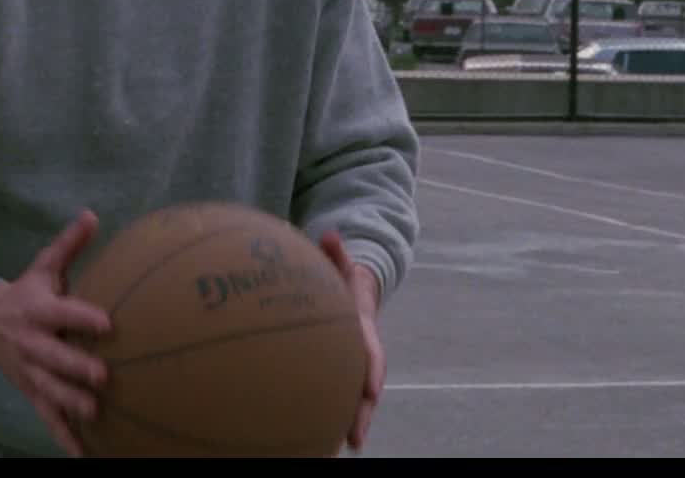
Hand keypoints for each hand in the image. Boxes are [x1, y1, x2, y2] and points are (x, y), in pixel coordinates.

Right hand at [0, 210, 112, 456]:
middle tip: (103, 375)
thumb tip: (93, 214)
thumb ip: (69, 245)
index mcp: (38, 310)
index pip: (61, 312)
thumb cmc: (25, 293)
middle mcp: (33, 343)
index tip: (108, 323)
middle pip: (53, 356)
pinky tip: (82, 453)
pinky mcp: (30, 391)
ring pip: (49, 389)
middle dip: (76, 367)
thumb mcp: (43, 267)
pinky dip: (62, 435)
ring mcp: (30, 371)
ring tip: (94, 412)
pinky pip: (46, 415)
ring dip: (70, 402)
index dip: (82, 317)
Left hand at [319, 233, 384, 454]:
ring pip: (353, 399)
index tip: (372, 392)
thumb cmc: (342, 281)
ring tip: (337, 449)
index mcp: (364, 332)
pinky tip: (312, 439)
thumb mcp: (340, 266)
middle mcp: (362, 354)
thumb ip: (335, 253)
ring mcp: (352, 367)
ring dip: (349, 424)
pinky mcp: (338, 373)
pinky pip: (334, 396)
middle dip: (362, 413)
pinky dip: (330, 417)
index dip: (372, 373)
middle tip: (355, 438)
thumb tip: (329, 234)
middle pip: (365, 388)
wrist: (354, 295)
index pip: (372, 355)